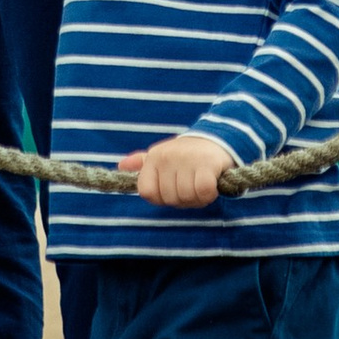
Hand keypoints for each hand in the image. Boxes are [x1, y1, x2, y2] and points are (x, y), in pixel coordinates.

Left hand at [119, 130, 240, 208]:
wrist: (217, 139)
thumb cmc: (186, 155)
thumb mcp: (162, 156)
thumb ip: (142, 164)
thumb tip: (121, 166)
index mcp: (153, 157)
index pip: (147, 192)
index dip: (161, 198)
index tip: (172, 189)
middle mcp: (167, 157)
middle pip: (169, 198)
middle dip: (182, 199)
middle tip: (191, 185)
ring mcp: (187, 159)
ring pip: (186, 197)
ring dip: (197, 198)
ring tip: (201, 183)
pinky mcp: (207, 164)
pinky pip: (203, 192)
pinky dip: (208, 194)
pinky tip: (212, 184)